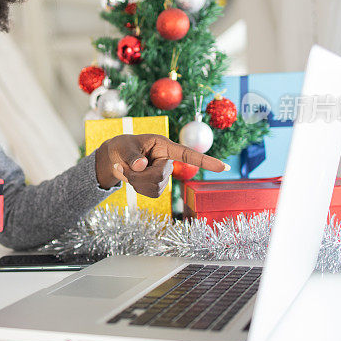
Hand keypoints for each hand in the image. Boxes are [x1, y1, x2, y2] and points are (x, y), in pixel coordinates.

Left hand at [94, 134, 229, 196]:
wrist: (116, 158)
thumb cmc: (122, 147)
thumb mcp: (124, 148)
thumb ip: (132, 156)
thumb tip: (141, 165)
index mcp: (164, 146)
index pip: (188, 154)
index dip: (206, 161)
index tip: (224, 167)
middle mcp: (168, 160)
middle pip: (160, 176)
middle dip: (139, 175)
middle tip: (123, 166)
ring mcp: (164, 174)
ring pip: (155, 187)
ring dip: (136, 182)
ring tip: (126, 170)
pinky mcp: (158, 185)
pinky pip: (150, 194)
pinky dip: (137, 188)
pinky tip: (132, 179)